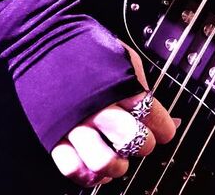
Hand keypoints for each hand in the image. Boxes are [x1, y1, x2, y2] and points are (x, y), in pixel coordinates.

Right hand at [49, 44, 177, 187]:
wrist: (44, 39)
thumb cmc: (87, 48)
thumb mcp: (122, 56)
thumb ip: (143, 86)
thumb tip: (169, 119)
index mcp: (117, 83)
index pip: (151, 114)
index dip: (163, 127)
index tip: (164, 130)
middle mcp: (97, 105)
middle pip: (132, 139)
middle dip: (144, 144)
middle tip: (142, 139)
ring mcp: (74, 123)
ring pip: (103, 162)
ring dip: (118, 166)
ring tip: (121, 159)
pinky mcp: (54, 135)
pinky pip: (73, 168)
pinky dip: (89, 176)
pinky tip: (97, 169)